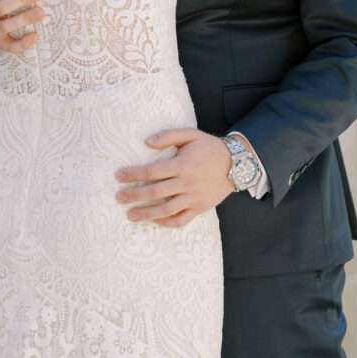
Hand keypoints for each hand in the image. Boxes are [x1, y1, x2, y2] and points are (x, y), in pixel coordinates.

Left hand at [114, 129, 234, 227]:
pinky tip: (155, 221)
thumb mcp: (190, 134)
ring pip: (166, 209)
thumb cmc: (209, 147)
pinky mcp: (200, 208)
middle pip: (155, 192)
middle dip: (134, 195)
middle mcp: (186, 183)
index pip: (151, 171)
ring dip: (146, 214)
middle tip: (118, 197)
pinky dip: (167, 223)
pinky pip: (182, 219)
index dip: (133, 174)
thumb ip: (168, 135)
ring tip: (130, 215)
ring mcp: (193, 198)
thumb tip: (146, 142)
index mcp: (182, 164)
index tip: (118, 176)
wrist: (237, 164)